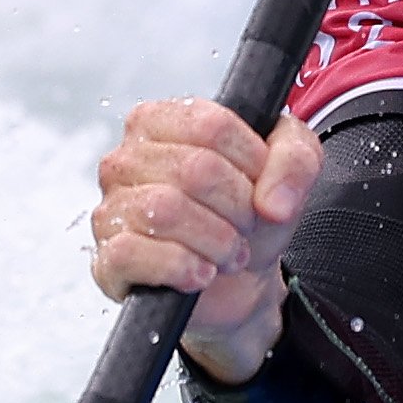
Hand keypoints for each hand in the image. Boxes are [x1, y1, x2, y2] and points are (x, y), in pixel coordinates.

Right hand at [89, 99, 320, 381]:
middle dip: (239, 206)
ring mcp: (110, 209)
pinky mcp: (107, 260)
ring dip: (217, 241)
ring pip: (167, 211)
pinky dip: (181, 267)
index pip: (211, 125)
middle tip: (246, 224)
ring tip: (229, 253)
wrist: (239, 280)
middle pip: (196, 169)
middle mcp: (125, 160)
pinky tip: (200, 274)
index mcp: (158, 122)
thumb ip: (295, 160)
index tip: (260, 184)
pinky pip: (133, 253)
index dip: (252, 161)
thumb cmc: (249, 213)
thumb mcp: (289, 171)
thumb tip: (273, 201)